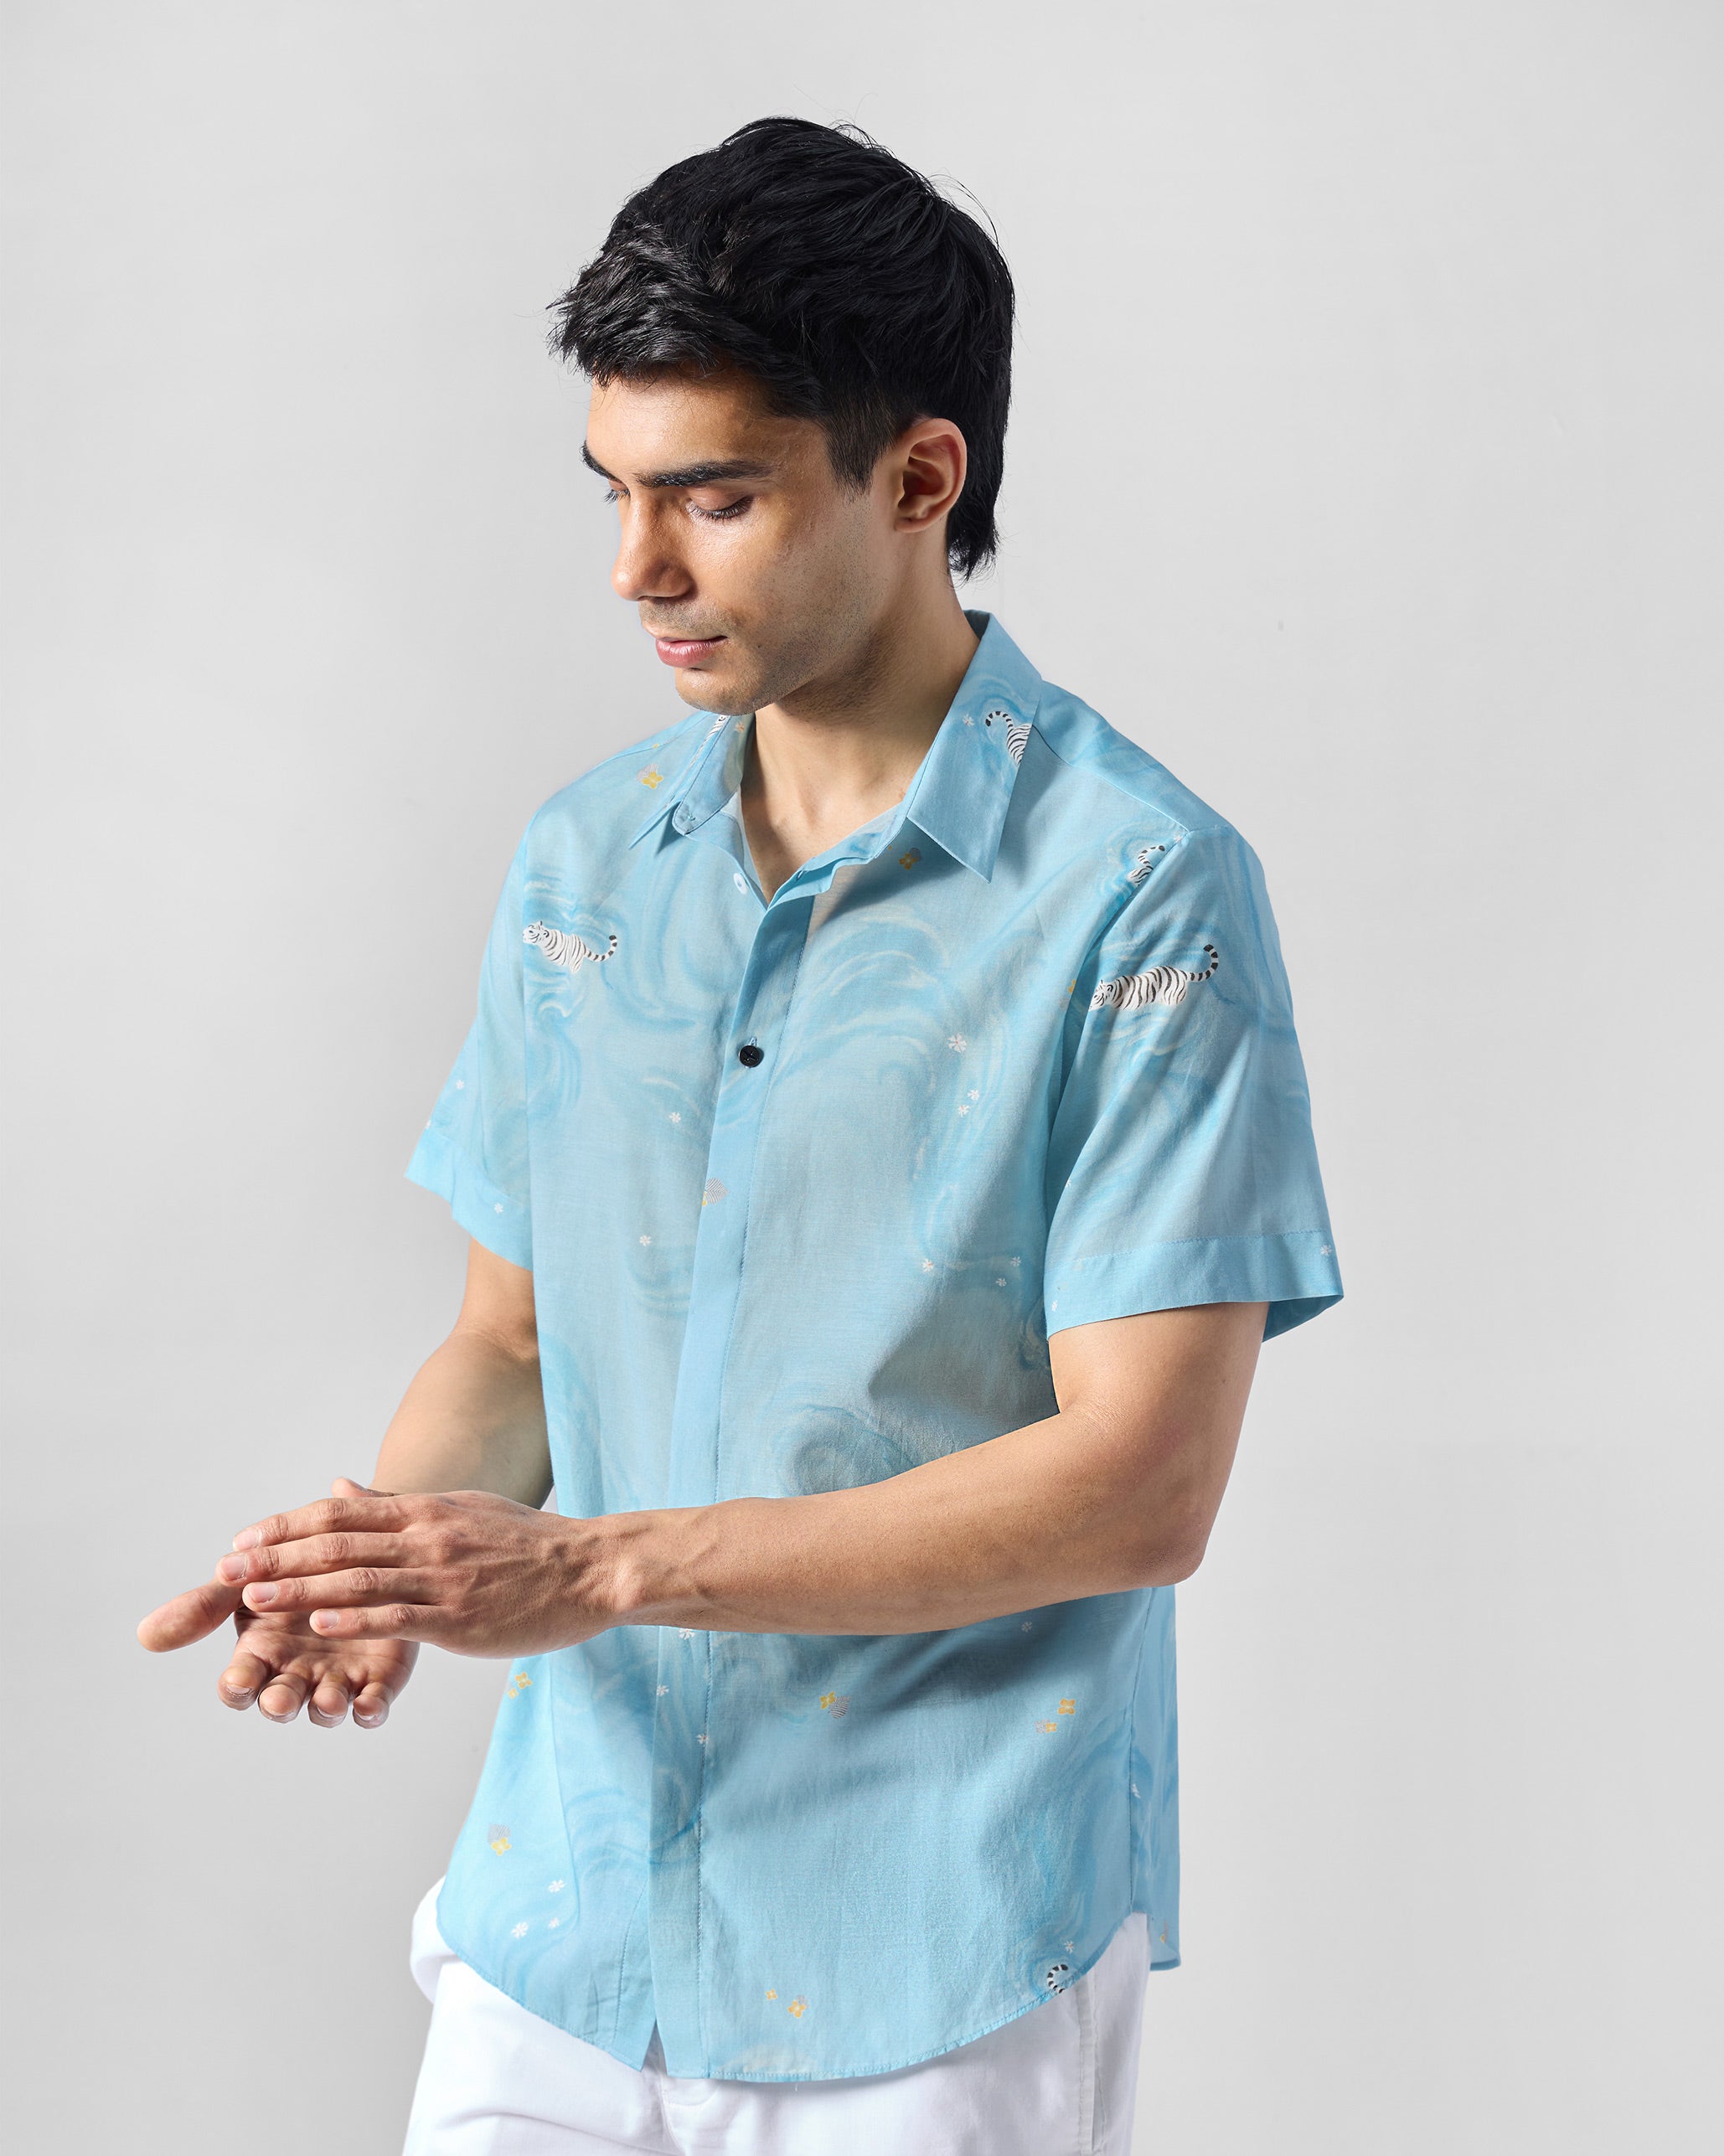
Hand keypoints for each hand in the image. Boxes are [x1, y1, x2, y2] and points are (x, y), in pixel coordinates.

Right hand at [136, 1565, 418, 1726]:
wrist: (366, 1549)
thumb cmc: (298, 1569)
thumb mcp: (251, 1576)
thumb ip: (207, 1602)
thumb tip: (145, 1635)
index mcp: (261, 1650)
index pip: (239, 1681)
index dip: (235, 1686)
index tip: (235, 1681)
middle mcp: (294, 1672)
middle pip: (279, 1701)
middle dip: (277, 1705)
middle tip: (278, 1699)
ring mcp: (336, 1677)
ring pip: (325, 1708)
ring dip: (325, 1709)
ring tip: (329, 1699)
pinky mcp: (379, 1678)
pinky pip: (373, 1704)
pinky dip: (371, 1710)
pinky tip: (369, 1705)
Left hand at [206, 1477, 622, 1658]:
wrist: (590, 1569)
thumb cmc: (526, 1544)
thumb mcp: (461, 1508)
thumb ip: (400, 1504)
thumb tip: (341, 1484)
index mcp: (425, 1511)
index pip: (340, 1512)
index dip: (285, 1525)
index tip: (241, 1541)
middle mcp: (427, 1538)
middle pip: (337, 1542)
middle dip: (275, 1558)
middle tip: (225, 1573)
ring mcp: (443, 1578)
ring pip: (357, 1580)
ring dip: (299, 1589)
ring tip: (253, 1600)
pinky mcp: (459, 1618)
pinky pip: (398, 1616)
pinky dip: (353, 1618)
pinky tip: (318, 1622)